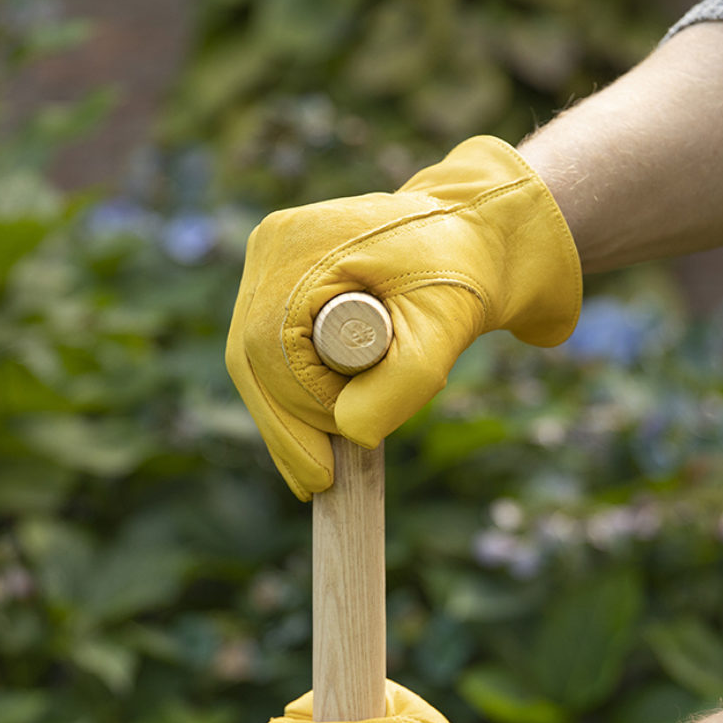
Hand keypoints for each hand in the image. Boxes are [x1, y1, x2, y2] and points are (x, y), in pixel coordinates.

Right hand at [226, 136, 581, 499]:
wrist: (471, 239)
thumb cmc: (460, 278)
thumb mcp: (441, 333)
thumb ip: (400, 384)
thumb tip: (347, 433)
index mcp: (301, 245)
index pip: (272, 348)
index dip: (298, 412)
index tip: (331, 459)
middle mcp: (272, 246)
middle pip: (252, 358)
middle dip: (284, 428)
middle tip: (316, 484)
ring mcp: (268, 262)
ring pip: (253, 361)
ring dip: (282, 421)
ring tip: (313, 474)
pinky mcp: (274, 282)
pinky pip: (265, 353)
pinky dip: (285, 400)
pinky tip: (303, 446)